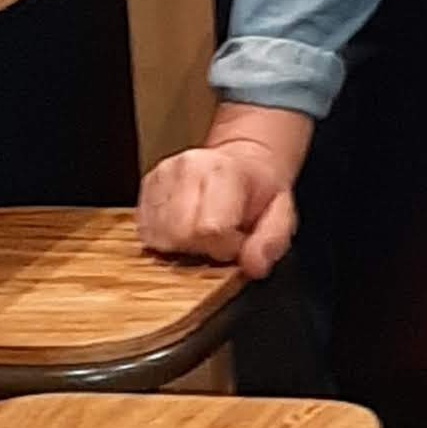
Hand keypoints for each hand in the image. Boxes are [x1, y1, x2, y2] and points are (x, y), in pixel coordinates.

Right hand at [138, 124, 303, 276]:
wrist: (243, 162)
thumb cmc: (259, 191)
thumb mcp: (281, 215)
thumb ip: (271, 241)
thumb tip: (254, 265)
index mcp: (224, 171)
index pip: (209, 229)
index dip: (224, 248)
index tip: (236, 241)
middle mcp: (188, 168)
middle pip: (179, 234)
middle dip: (200, 248)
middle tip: (220, 238)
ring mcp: (163, 174)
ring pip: (158, 236)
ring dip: (180, 245)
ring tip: (203, 231)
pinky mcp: (147, 185)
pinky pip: (145, 231)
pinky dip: (165, 239)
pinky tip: (185, 228)